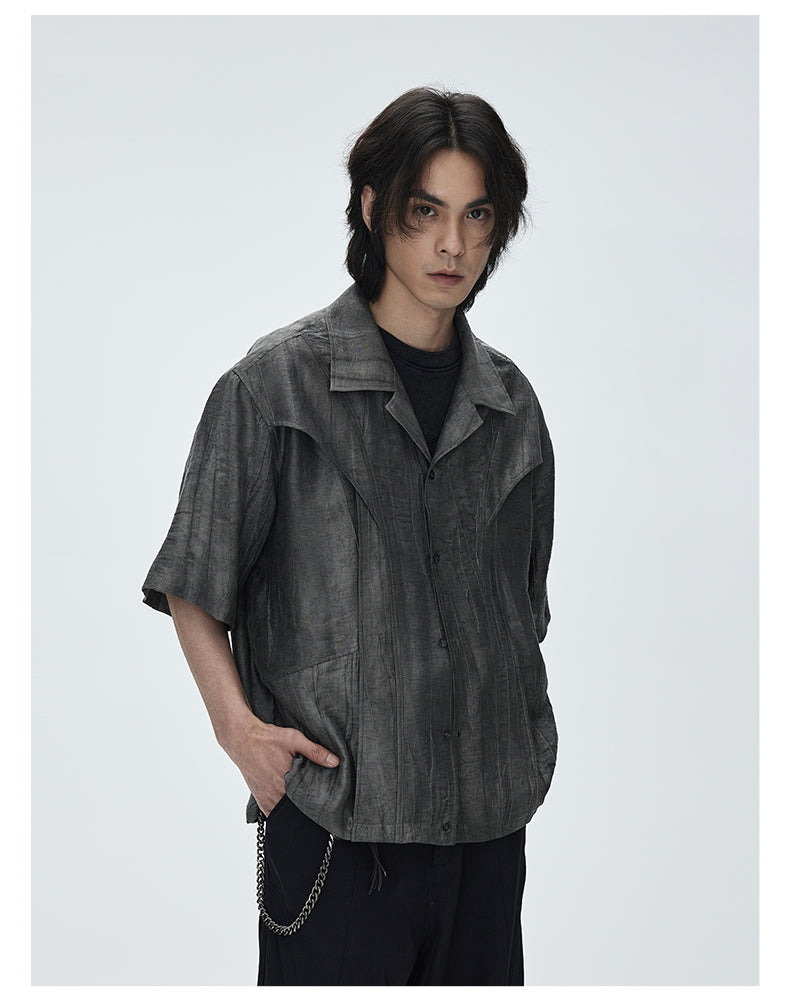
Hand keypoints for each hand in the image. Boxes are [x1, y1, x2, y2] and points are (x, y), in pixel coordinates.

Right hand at [224, 715, 339, 816]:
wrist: (242, 739)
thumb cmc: (268, 739)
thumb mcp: (295, 740)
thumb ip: (315, 752)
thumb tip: (336, 762)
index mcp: (287, 783)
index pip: (308, 801)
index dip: (318, 800)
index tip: (326, 799)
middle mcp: (276, 795)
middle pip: (298, 808)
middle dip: (307, 804)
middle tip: (316, 797)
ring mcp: (267, 799)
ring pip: (286, 812)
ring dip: (294, 807)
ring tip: (302, 797)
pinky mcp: (260, 800)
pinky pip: (274, 813)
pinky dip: (283, 809)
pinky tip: (289, 800)